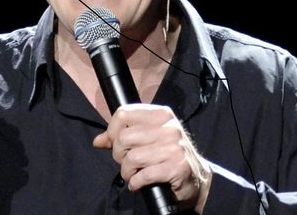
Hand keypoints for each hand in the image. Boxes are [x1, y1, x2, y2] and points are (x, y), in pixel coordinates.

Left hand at [92, 104, 211, 212]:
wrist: (198, 178)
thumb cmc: (169, 156)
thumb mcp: (149, 138)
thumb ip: (122, 136)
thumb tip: (98, 140)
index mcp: (161, 114)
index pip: (123, 113)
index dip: (113, 130)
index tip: (116, 142)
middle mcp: (169, 127)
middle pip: (124, 137)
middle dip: (119, 154)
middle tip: (127, 162)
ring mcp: (174, 147)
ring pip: (131, 158)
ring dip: (127, 171)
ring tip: (133, 174)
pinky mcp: (176, 167)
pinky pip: (143, 175)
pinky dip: (135, 182)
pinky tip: (139, 183)